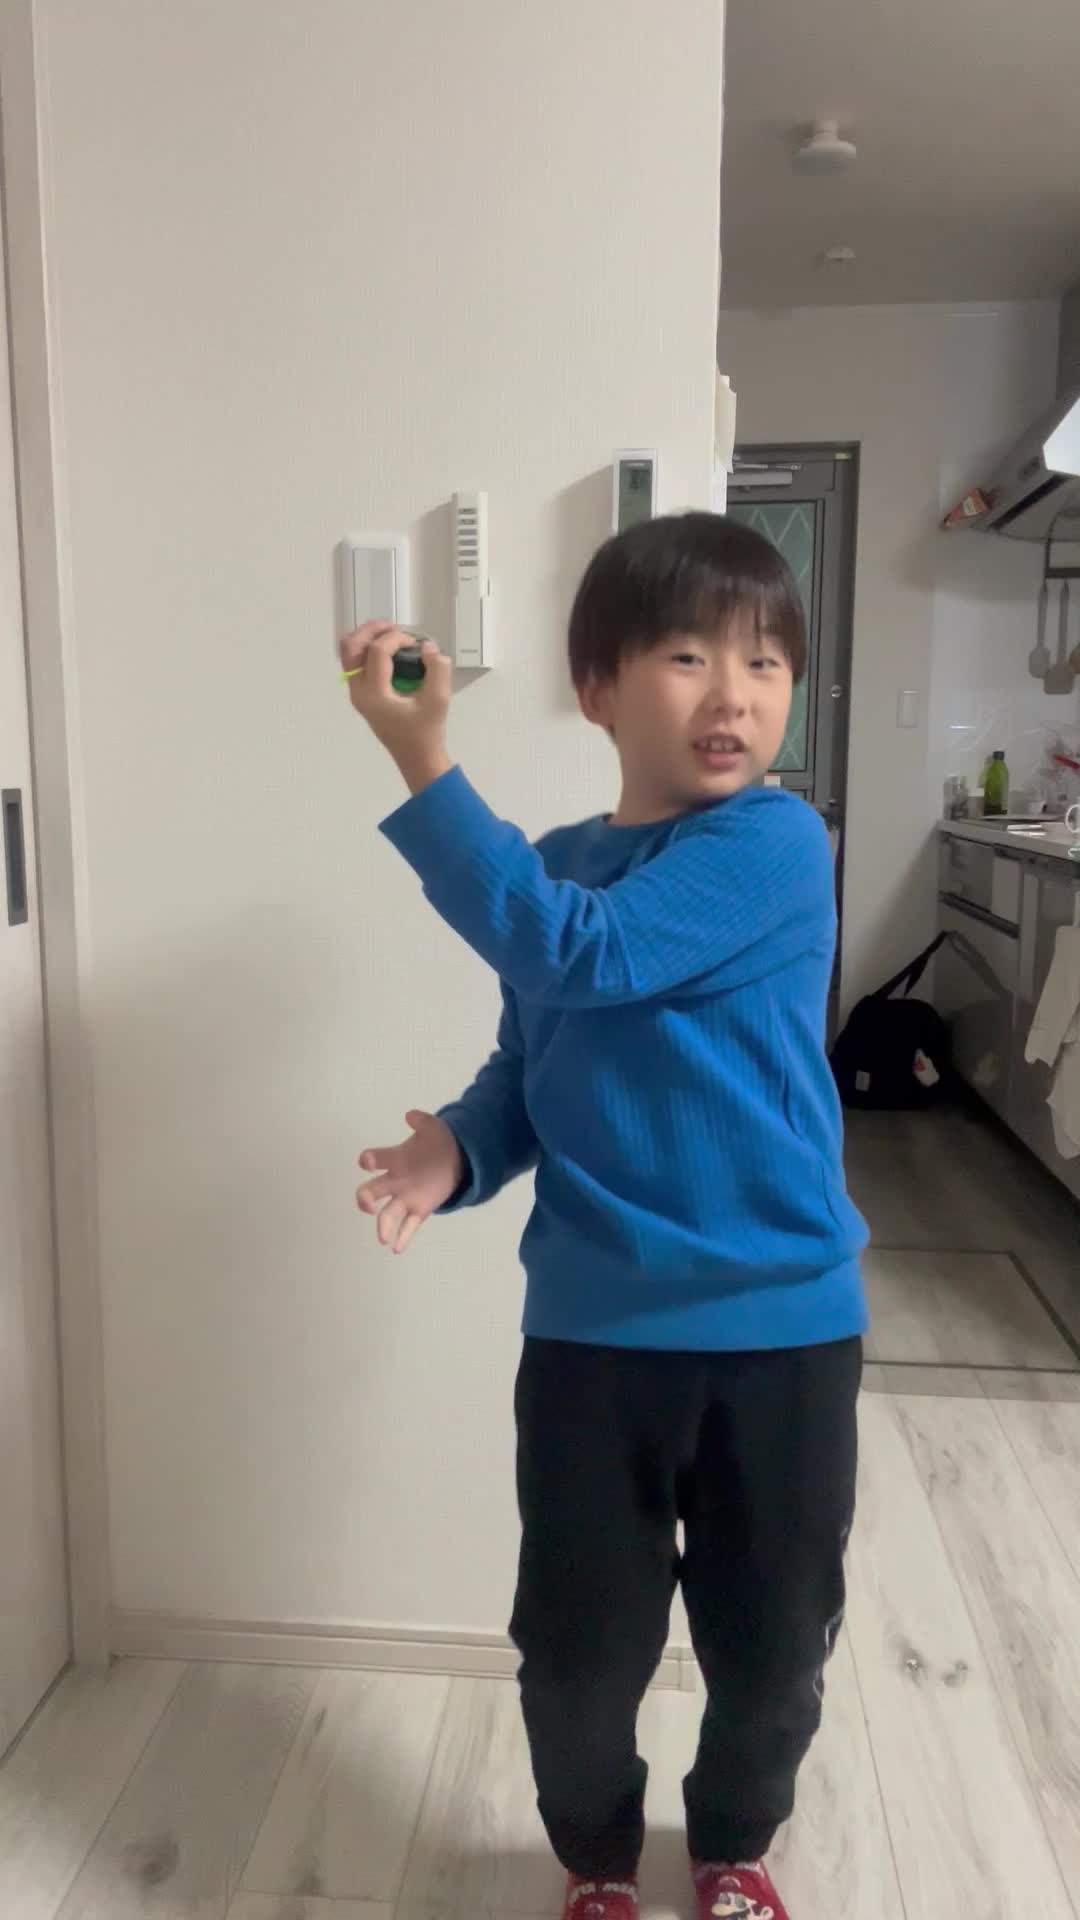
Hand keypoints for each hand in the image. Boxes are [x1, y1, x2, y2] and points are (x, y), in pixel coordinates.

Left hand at [340, 622, 452, 792]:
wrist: (416, 757)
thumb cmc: (427, 731)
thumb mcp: (439, 699)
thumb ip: (438, 668)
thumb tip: (428, 646)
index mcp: (374, 694)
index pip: (376, 651)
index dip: (396, 638)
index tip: (415, 642)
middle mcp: (359, 692)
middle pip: (351, 647)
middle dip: (371, 631)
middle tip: (393, 627)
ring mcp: (357, 694)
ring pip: (348, 654)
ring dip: (366, 638)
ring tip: (389, 635)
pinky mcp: (361, 695)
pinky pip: (354, 664)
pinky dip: (367, 650)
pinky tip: (388, 650)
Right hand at [355, 1109, 465, 1253]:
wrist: (453, 1157)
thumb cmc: (436, 1142)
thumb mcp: (432, 1128)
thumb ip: (422, 1122)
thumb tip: (411, 1115)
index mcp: (396, 1160)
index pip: (377, 1159)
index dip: (369, 1160)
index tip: (366, 1162)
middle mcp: (395, 1181)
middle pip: (372, 1191)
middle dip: (365, 1199)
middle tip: (368, 1205)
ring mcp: (405, 1197)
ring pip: (387, 1214)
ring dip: (383, 1226)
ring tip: (383, 1238)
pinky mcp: (419, 1210)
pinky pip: (408, 1226)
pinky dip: (402, 1238)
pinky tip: (397, 1248)